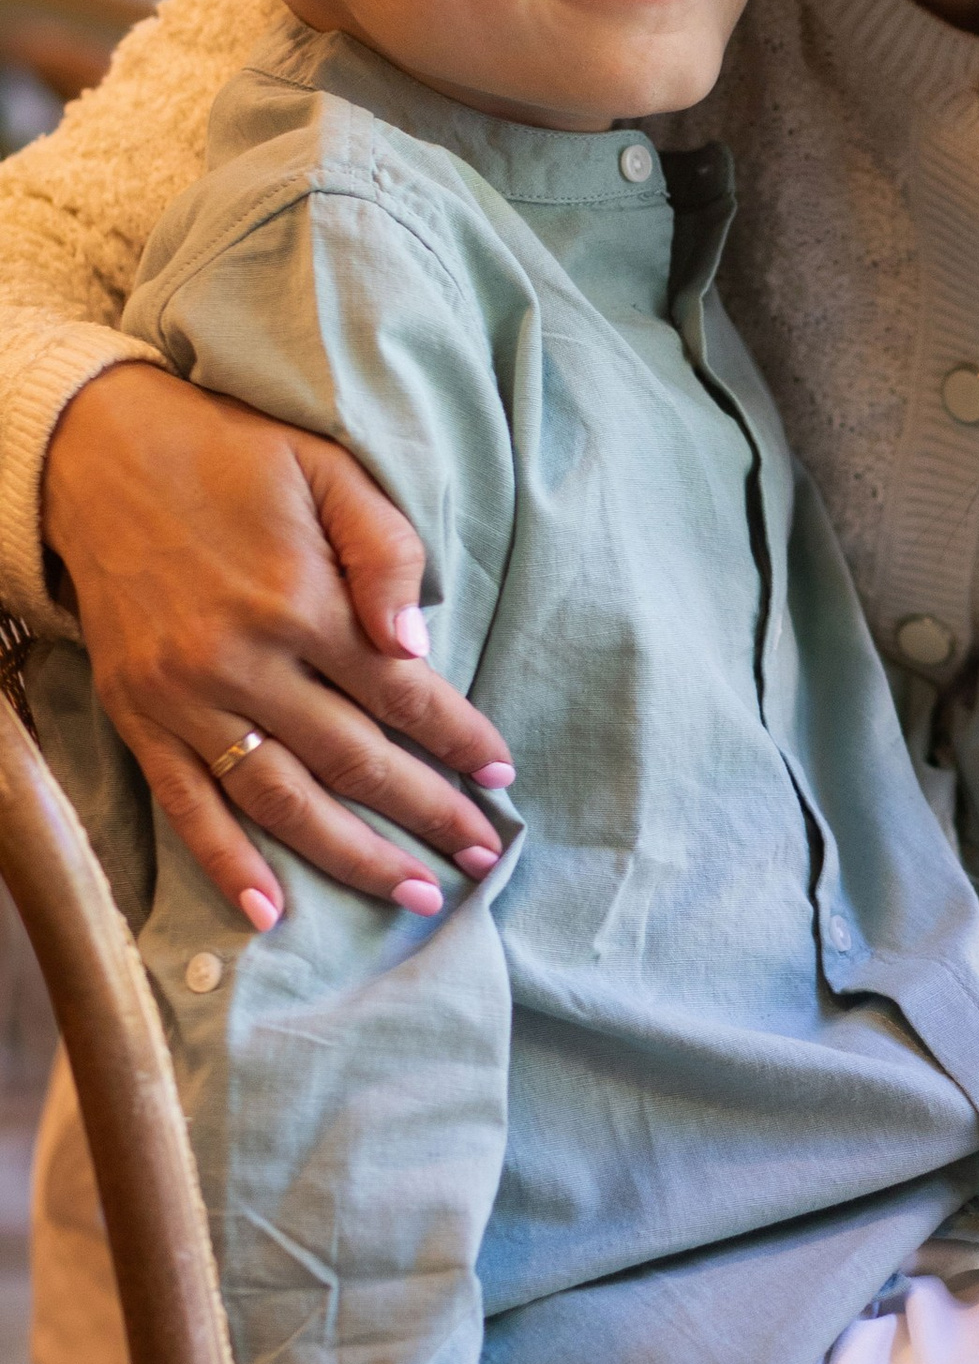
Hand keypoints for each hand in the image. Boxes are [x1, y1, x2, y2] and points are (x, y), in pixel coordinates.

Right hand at [41, 362, 514, 925]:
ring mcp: (184, 697)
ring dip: (351, 857)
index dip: (458, 739)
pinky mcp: (138, 715)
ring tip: (412, 895)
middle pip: (353, 760)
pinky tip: (271, 911)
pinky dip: (227, 863)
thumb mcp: (325, 468)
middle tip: (479, 857)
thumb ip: (383, 551)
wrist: (93, 453)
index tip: (501, 777)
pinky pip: (187, 805)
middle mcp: (241, 661)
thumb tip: (418, 644)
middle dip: (426, 813)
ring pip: (281, 799)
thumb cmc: (230, 456)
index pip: (402, 694)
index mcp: (299, 599)